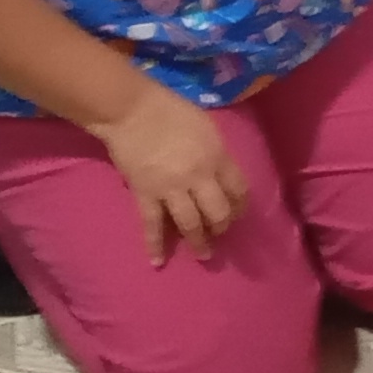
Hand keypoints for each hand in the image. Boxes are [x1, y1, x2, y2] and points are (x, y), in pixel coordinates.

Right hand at [98, 84, 246, 264]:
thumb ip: (217, 152)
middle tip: (220, 232)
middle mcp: (198, 177)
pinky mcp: (146, 195)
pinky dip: (155, 245)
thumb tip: (220, 174)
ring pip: (191, 224)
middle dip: (222, 227)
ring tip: (204, 255)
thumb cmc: (171, 110)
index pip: (239, 190)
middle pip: (218, 212)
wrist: (131, 109)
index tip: (238, 212)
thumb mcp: (207, 127)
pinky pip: (152, 225)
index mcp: (217, 157)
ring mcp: (171, 188)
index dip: (241, 205)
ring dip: (199, 243)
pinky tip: (158, 262)